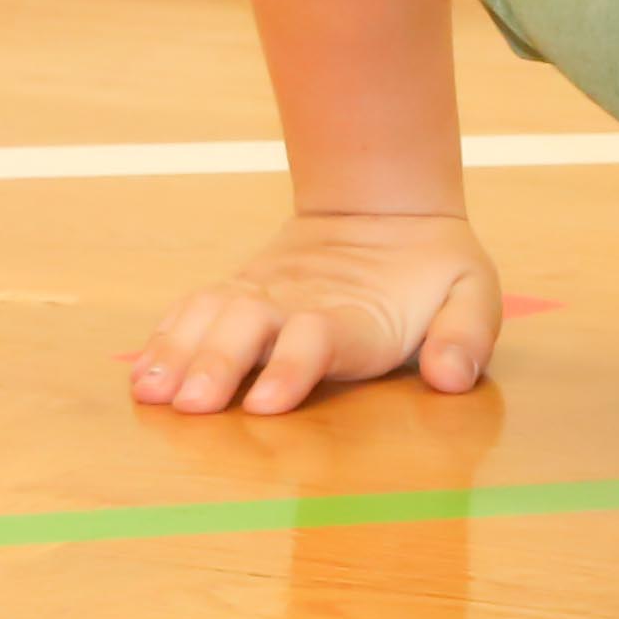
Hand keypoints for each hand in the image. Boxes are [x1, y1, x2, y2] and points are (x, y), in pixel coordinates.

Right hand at [129, 211, 503, 415]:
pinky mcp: (237, 293)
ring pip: (211, 316)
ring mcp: (261, 295)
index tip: (265, 404)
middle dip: (219, 365)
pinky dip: (166, 339)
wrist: (385, 211)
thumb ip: (467, 333)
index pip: (319, 336)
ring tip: (149, 392)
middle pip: (249, 327)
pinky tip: (143, 374)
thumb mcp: (475, 292)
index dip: (293, 366)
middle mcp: (299, 302)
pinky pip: (193, 311)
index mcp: (358, 313)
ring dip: (180, 353)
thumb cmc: (435, 269)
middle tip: (191, 407)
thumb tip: (452, 376)